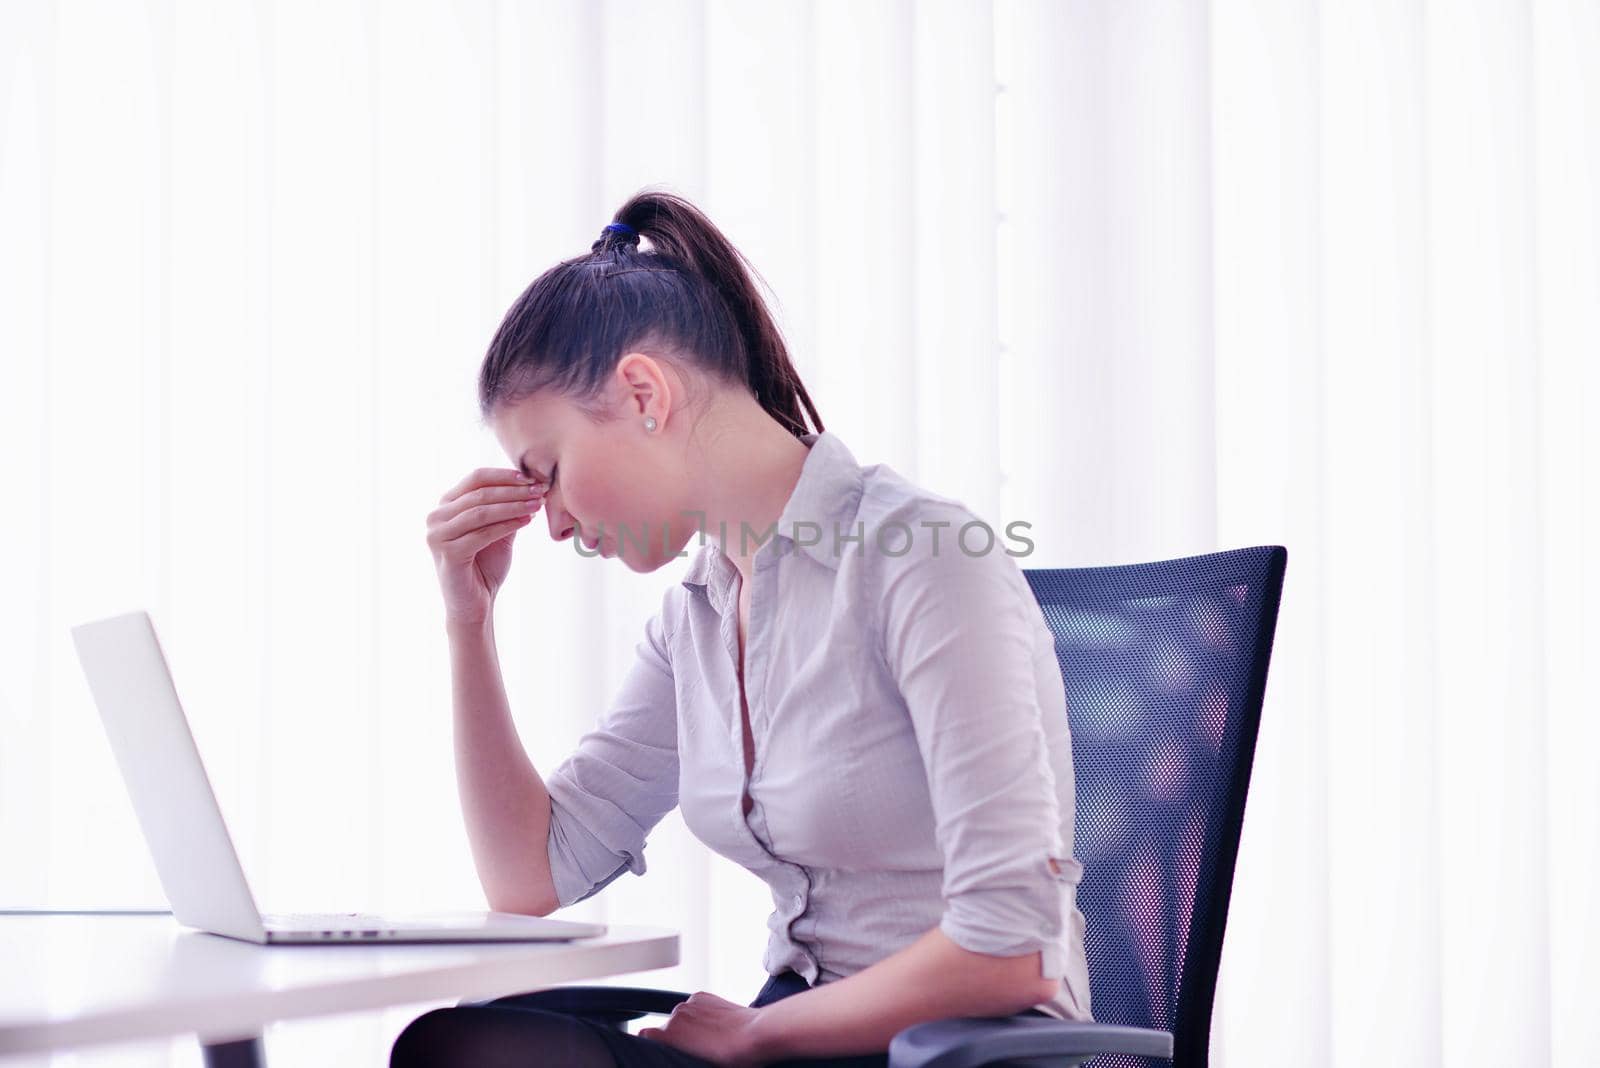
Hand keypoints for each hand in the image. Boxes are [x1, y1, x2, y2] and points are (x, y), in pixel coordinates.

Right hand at [425, 467, 545, 625]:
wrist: (474, 605)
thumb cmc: (485, 567)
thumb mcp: (498, 531)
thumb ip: (506, 508)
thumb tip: (530, 484)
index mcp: (445, 506)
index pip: (475, 479)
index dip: (504, 476)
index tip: (531, 478)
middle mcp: (436, 517)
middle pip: (480, 493)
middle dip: (513, 490)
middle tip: (539, 490)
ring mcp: (437, 535)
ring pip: (481, 511)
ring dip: (513, 506)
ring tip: (536, 504)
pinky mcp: (447, 553)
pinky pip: (482, 533)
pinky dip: (507, 525)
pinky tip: (526, 522)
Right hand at [637, 990, 766, 1066]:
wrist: (755, 1034)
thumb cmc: (731, 1056)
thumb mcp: (698, 1063)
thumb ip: (679, 1054)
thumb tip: (678, 1050)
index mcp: (669, 1035)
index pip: (646, 1035)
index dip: (655, 1044)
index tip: (664, 1049)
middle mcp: (675, 1015)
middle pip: (666, 1027)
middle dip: (676, 1037)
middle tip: (695, 1049)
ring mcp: (689, 1003)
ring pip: (680, 1016)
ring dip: (689, 1025)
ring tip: (709, 1037)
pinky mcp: (702, 995)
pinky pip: (694, 1006)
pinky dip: (700, 1013)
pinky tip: (714, 1024)